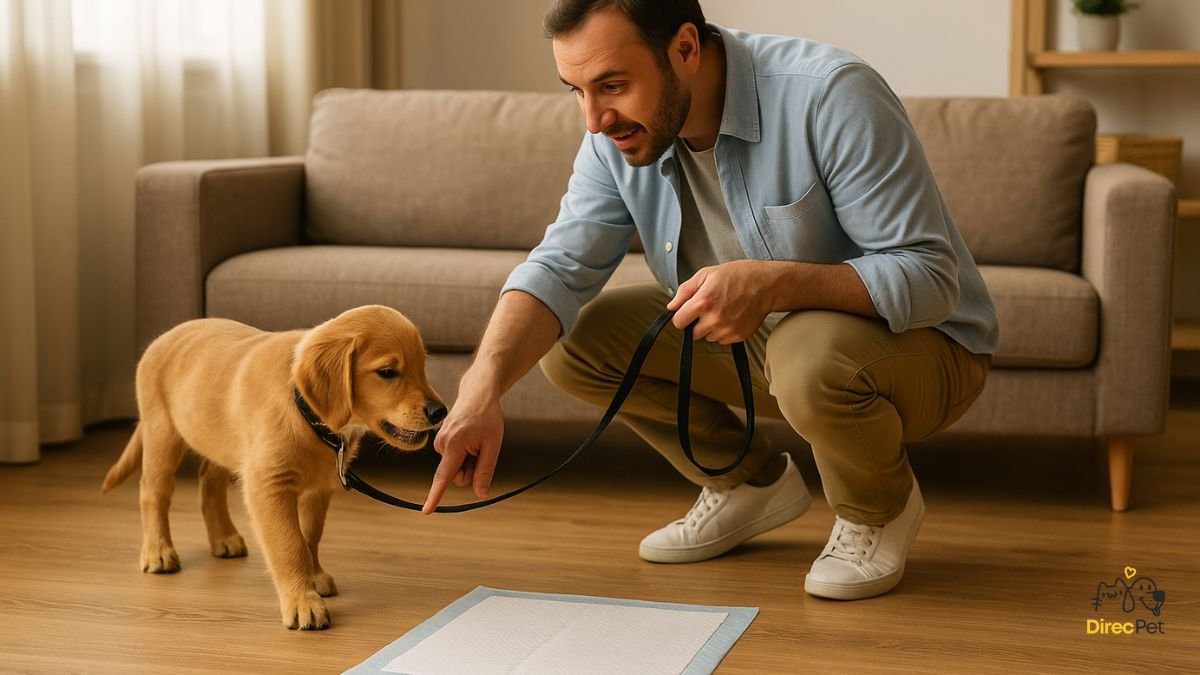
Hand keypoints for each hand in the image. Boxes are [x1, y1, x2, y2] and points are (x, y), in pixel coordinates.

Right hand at [423, 388, 503, 513]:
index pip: (444, 477)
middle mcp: (441, 445)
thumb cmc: (487, 418)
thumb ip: (484, 471)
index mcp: (454, 446)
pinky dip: (464, 454)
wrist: (477, 395)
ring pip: (455, 468)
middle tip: (482, 449)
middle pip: (456, 476)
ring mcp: (439, 443)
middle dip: (470, 470)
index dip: (435, 495)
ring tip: (476, 440)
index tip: (426, 510)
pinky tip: (470, 438)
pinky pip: (453, 459)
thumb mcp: (492, 446)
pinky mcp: (440, 441)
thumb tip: (480, 494)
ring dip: (468, 460)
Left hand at [667, 260, 777, 343]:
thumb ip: (685, 291)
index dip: (682, 316)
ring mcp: (727, 329)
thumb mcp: (706, 274)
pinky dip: (723, 332)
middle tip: (709, 309)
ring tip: (723, 310)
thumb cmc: (738, 275)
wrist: (767, 284)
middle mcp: (714, 319)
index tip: (688, 312)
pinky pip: (722, 340)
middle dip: (696, 323)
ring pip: (707, 337)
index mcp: (702, 302)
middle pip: (692, 333)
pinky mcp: (738, 336)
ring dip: (710, 328)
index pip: (678, 322)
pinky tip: (731, 316)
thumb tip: (672, 306)